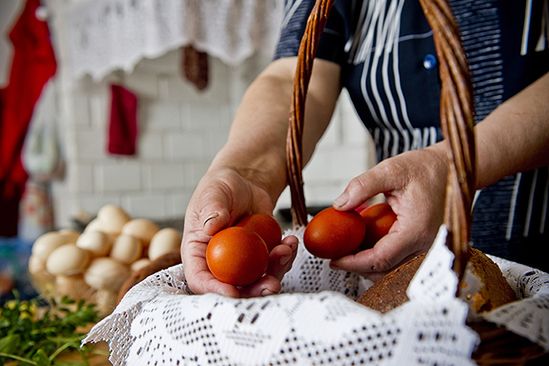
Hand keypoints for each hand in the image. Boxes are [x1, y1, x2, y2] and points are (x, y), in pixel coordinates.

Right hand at [181, 167, 296, 296]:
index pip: (200, 280)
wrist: (245, 183)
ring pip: (258, 280)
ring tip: (285, 249)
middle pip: (233, 289)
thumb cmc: (220, 187)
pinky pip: (275, 265)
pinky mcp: (262, 257)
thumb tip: (211, 227)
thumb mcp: (212, 194)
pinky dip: (286, 257)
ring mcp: (242, 263)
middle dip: (254, 291)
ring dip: (276, 272)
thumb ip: (211, 210)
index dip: (215, 290)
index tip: (233, 291)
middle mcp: (219, 263)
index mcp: (198, 253)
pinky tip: (290, 241)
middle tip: (271, 284)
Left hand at [330, 146, 448, 279]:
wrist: (453, 169)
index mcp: (417, 230)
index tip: (334, 261)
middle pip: (386, 271)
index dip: (353, 263)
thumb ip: (362, 186)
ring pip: (394, 270)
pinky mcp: (427, 246)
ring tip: (350, 248)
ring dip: (370, 264)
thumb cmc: (427, 168)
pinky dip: (382, 257)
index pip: (380, 259)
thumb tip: (339, 205)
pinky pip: (402, 261)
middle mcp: (426, 245)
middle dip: (359, 267)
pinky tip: (367, 243)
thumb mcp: (391, 170)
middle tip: (337, 255)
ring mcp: (429, 248)